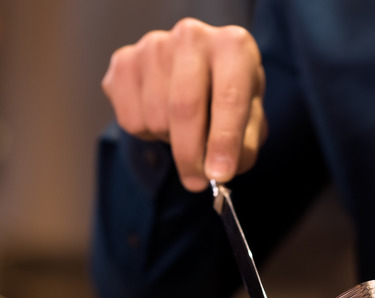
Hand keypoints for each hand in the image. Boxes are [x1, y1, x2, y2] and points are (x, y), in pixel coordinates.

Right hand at [102, 18, 266, 191]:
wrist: (197, 70)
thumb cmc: (228, 95)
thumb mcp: (250, 118)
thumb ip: (242, 147)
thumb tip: (219, 172)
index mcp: (233, 46)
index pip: (228, 98)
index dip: (224, 141)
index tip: (220, 174)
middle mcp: (192, 37)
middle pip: (184, 108)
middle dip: (190, 155)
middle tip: (197, 182)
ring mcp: (153, 46)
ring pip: (155, 118)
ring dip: (170, 141)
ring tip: (184, 130)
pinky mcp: (124, 62)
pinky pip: (130, 119)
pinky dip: (147, 134)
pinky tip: (161, 117)